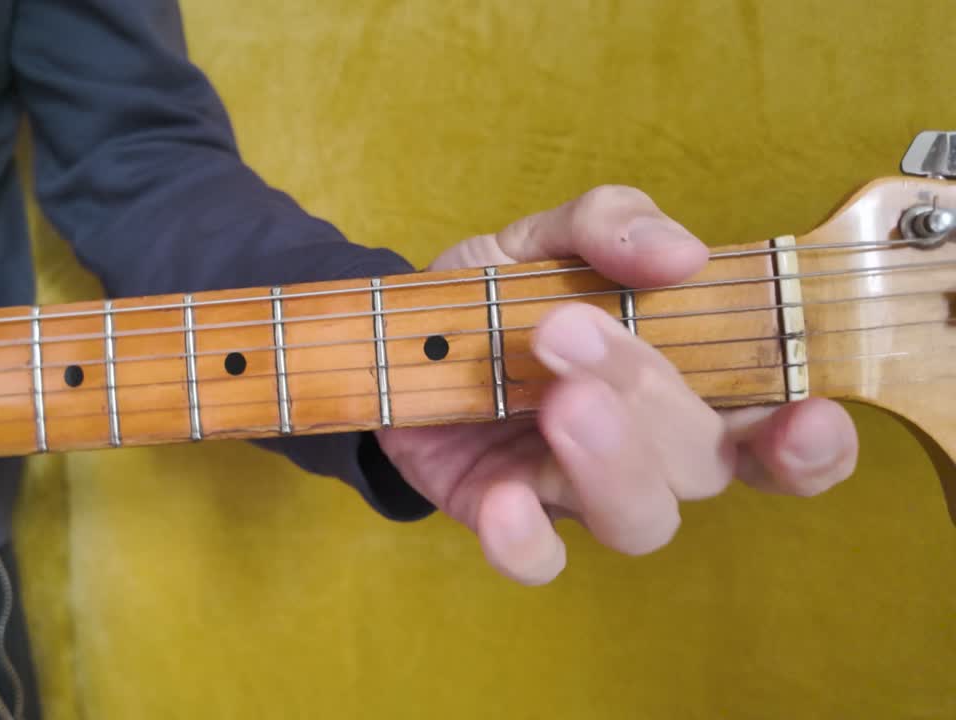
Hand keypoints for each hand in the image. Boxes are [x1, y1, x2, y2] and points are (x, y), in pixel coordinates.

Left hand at [375, 185, 858, 584]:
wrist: (398, 331)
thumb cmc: (504, 290)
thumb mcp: (550, 236)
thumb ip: (612, 225)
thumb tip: (682, 252)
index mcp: (686, 383)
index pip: (776, 436)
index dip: (809, 445)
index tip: (807, 413)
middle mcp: (647, 450)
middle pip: (702, 464)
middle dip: (651, 398)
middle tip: (567, 329)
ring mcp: (576, 489)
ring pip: (640, 521)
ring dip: (611, 464)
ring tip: (558, 400)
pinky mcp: (504, 513)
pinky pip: (535, 557)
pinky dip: (526, 538)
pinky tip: (504, 496)